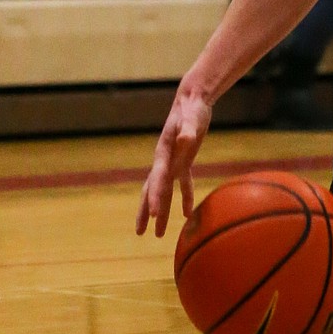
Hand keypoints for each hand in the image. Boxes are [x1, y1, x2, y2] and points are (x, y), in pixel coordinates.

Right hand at [136, 81, 213, 237]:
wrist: (192, 100)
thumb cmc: (192, 108)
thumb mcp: (192, 118)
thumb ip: (188, 130)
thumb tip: (186, 139)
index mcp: (163, 153)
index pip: (158, 180)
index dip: (157, 198)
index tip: (156, 215)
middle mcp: (164, 160)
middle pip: (152, 190)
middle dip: (146, 211)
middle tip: (140, 233)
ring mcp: (173, 161)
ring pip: (163, 191)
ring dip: (161, 210)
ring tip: (158, 234)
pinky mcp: (184, 161)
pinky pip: (182, 183)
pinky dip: (184, 198)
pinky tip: (187, 213)